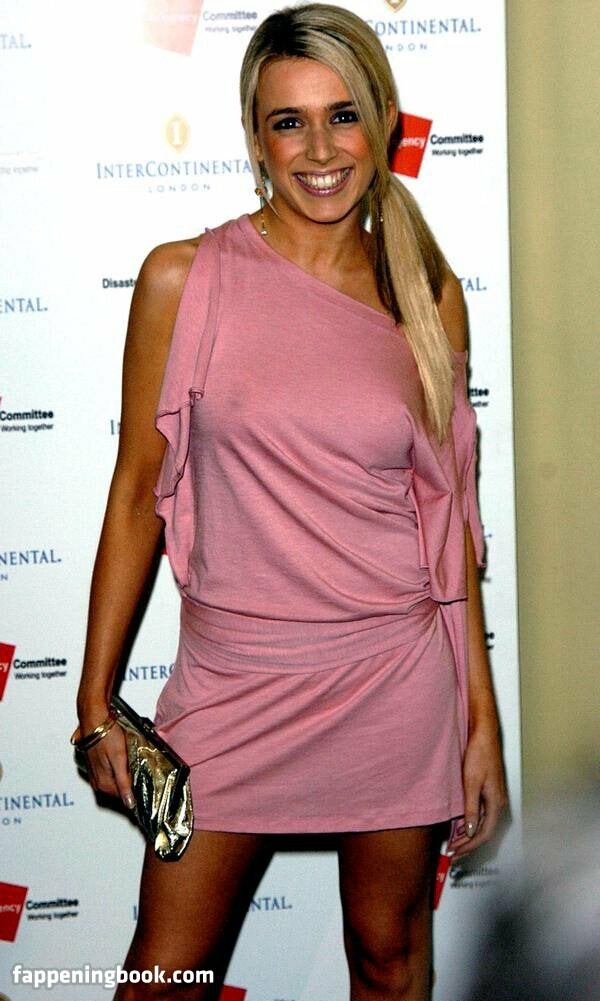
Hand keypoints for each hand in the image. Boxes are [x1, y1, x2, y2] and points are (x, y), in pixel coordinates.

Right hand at [77, 705, 134, 810]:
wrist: (94, 720)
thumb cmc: (106, 736)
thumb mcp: (119, 759)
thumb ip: (123, 782)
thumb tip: (129, 803)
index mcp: (103, 783)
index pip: (123, 798)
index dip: (135, 795)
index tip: (146, 791)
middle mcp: (97, 782)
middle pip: (119, 791)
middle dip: (130, 787)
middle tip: (143, 778)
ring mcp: (96, 774)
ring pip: (115, 783)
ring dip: (125, 780)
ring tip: (135, 769)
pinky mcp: (96, 766)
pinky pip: (111, 775)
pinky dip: (119, 773)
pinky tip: (125, 765)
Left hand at [447, 722, 507, 859]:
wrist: (484, 734)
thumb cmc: (480, 754)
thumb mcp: (471, 782)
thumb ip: (471, 808)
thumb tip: (470, 831)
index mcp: (496, 803)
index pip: (483, 833)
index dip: (469, 846)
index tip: (455, 852)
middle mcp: (498, 803)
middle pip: (484, 832)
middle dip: (468, 845)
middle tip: (452, 853)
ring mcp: (495, 798)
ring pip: (483, 824)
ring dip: (469, 835)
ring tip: (454, 843)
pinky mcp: (490, 791)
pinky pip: (482, 814)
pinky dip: (471, 823)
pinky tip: (461, 826)